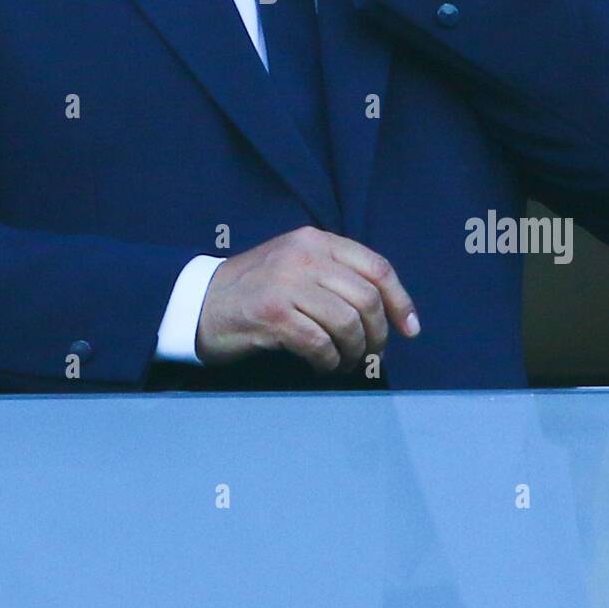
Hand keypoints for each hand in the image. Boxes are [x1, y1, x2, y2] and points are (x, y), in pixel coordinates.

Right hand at [195, 226, 420, 371]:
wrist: (198, 302)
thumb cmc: (254, 289)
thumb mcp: (296, 265)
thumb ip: (335, 274)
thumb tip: (387, 311)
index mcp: (315, 240)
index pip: (377, 267)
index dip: (401, 301)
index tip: (409, 329)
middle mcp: (304, 256)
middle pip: (367, 298)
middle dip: (377, 335)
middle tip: (369, 355)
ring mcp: (287, 283)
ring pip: (348, 323)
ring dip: (353, 353)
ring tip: (342, 362)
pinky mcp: (272, 313)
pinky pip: (320, 344)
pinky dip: (328, 362)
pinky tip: (321, 366)